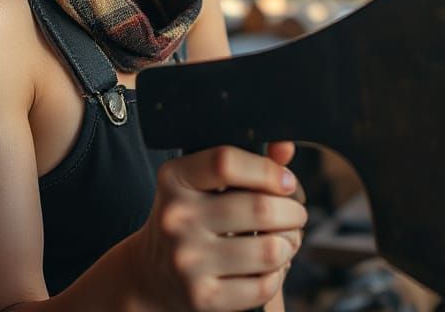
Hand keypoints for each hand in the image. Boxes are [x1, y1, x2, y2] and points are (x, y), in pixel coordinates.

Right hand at [132, 142, 307, 310]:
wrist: (151, 273)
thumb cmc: (190, 219)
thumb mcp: (203, 183)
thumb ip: (246, 163)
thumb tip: (284, 148)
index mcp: (175, 179)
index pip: (226, 163)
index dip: (267, 170)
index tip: (286, 182)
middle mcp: (176, 218)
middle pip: (260, 208)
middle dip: (292, 212)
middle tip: (294, 215)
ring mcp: (188, 261)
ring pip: (270, 250)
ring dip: (290, 244)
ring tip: (284, 241)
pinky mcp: (203, 297)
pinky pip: (264, 285)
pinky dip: (278, 274)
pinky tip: (267, 267)